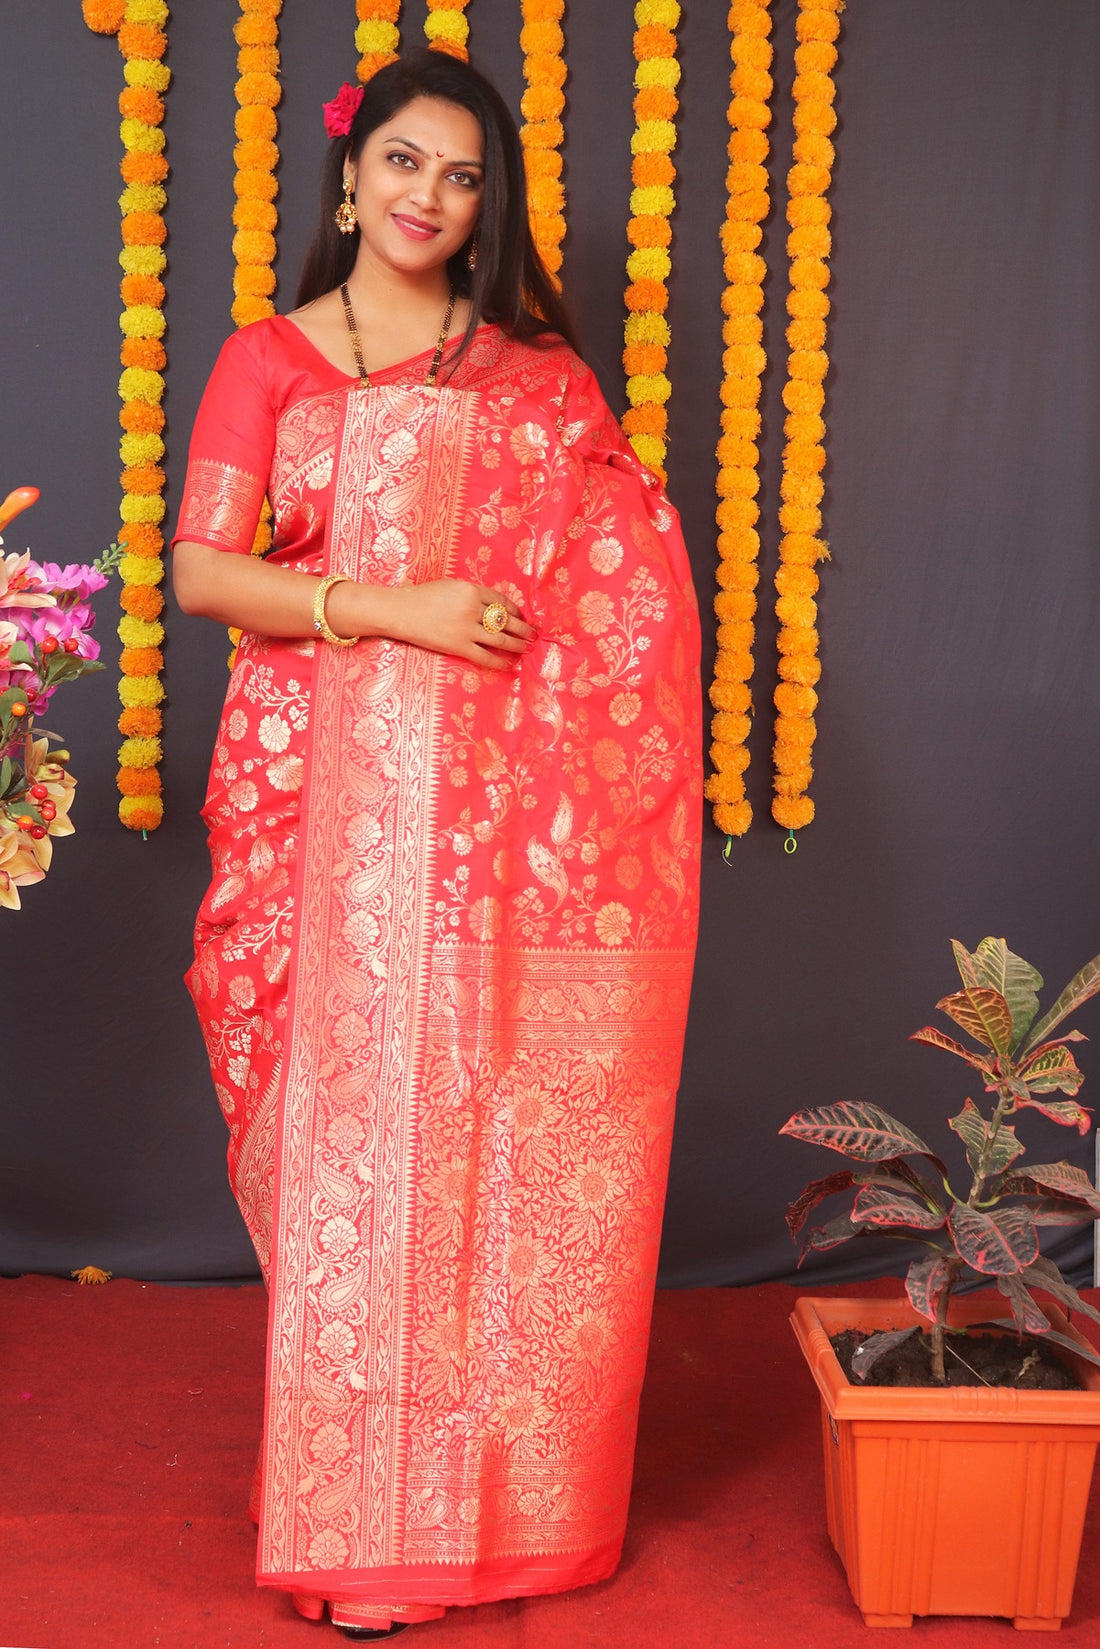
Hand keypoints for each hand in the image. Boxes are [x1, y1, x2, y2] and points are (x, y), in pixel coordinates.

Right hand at [366, 580, 535, 669]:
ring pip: (501, 639)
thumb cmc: (421, 596)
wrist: (399, 611)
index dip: (516, 610)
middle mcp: (472, 609)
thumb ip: (471, 594)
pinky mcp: (458, 647)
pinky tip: (510, 665)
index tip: (522, 616)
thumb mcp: (450, 586)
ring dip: (518, 644)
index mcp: (471, 590)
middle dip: (524, 628)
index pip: (502, 601)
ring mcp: (466, 629)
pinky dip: (500, 662)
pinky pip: (485, 657)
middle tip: (534, 634)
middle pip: (507, 620)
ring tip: (528, 647)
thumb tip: (492, 607)